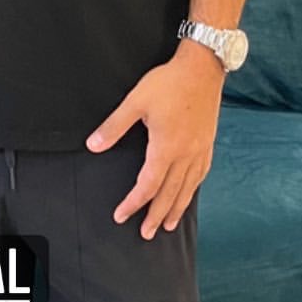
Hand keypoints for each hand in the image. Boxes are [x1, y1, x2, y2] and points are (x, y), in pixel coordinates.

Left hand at [86, 43, 221, 237]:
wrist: (203, 68)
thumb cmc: (168, 83)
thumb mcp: (136, 101)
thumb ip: (114, 126)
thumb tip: (93, 146)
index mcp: (166, 148)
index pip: (147, 186)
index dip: (133, 203)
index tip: (121, 216)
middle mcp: (185, 155)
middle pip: (169, 194)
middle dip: (156, 215)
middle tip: (146, 234)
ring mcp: (200, 150)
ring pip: (187, 188)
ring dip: (176, 208)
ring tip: (169, 225)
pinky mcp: (208, 143)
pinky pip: (201, 175)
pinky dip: (193, 190)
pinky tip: (189, 194)